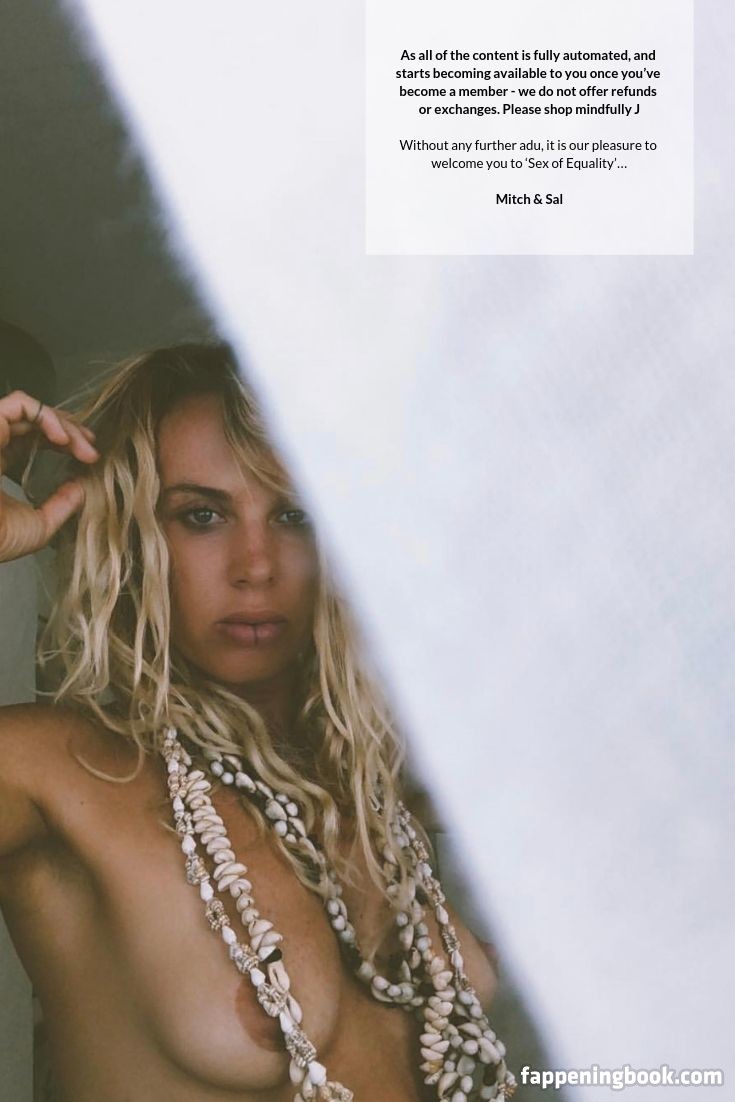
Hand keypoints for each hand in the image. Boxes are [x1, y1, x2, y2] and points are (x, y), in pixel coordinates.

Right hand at [0, 390, 98, 561]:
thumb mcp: (40, 525)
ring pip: (31, 409)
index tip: (89, 456)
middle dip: (70, 430)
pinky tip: (63, 438)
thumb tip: (83, 489)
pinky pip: (20, 404)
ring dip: (64, 423)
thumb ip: (62, 505)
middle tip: (91, 449)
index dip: (65, 440)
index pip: (34, 437)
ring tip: (83, 444)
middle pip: (36, 421)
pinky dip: (46, 415)